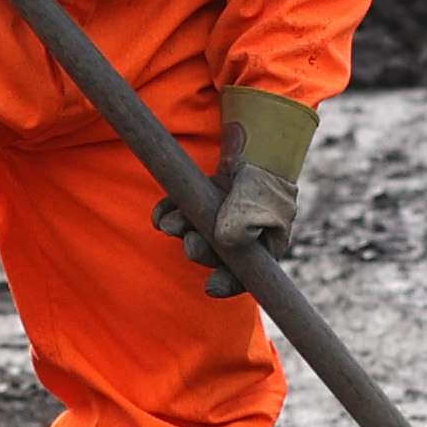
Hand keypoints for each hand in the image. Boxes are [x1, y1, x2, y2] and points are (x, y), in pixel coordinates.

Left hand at [163, 89, 314, 293]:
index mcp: (266, 242)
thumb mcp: (259, 197)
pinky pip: (183, 214)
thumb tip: (225, 242)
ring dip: (180, 230)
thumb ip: (245, 219)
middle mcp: (242, 235)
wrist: (256, 139)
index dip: (228, 283)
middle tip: (190, 242)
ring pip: (196, 234)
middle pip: (217, 256)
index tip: (210, 287)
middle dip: (199, 251)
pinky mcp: (203, 201)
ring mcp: (221, 218)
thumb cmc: (262, 174)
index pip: (248, 274)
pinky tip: (160, 214)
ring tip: (169, 223)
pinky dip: (169, 214)